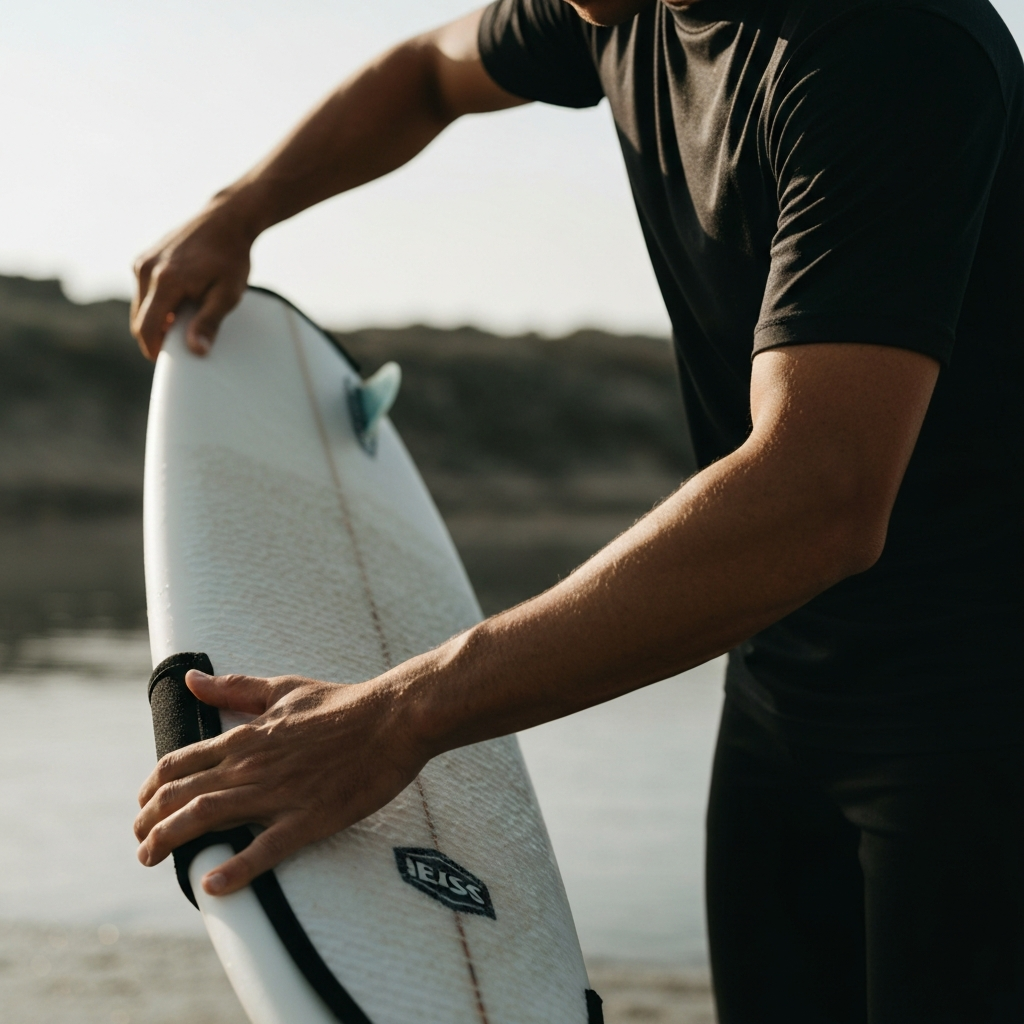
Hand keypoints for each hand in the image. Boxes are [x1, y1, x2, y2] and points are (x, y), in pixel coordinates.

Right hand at [130, 201, 253, 360]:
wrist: (226, 221)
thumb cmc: (231, 259)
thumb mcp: (227, 295)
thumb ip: (209, 322)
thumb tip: (196, 351)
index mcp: (166, 280)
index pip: (147, 328)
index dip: (154, 350)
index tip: (169, 362)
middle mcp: (146, 269)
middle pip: (140, 320)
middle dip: (157, 336)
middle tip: (183, 342)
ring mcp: (142, 262)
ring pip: (140, 307)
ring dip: (157, 320)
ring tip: (187, 318)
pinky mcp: (143, 258)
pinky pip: (143, 292)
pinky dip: (157, 304)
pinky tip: (181, 302)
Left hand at [134, 670, 427, 895]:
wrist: (392, 719)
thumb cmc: (341, 703)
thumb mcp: (283, 688)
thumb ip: (235, 689)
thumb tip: (190, 679)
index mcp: (246, 737)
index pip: (179, 764)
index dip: (151, 788)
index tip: (143, 805)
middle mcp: (252, 766)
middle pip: (181, 796)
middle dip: (149, 822)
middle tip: (140, 842)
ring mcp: (279, 794)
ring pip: (207, 817)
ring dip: (170, 841)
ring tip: (151, 859)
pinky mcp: (309, 818)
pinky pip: (265, 848)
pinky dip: (235, 869)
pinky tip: (212, 885)